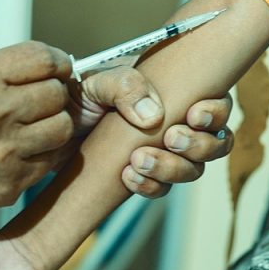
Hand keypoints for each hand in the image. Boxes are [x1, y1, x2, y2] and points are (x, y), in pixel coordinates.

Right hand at [0, 41, 74, 224]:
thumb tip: (46, 63)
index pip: (45, 59)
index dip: (58, 62)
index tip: (58, 68)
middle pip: (58, 93)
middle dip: (53, 93)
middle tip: (39, 100)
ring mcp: (5, 150)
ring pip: (62, 127)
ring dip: (52, 124)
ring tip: (33, 126)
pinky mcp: (11, 182)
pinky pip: (50, 159)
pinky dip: (41, 153)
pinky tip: (21, 150)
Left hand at [76, 68, 234, 197]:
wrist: (50, 128)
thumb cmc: (78, 95)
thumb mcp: (97, 80)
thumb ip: (125, 86)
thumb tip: (154, 116)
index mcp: (177, 93)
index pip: (217, 104)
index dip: (216, 112)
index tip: (194, 114)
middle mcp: (177, 124)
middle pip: (216, 143)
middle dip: (198, 145)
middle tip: (170, 138)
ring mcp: (162, 153)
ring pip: (192, 170)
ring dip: (173, 168)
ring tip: (139, 160)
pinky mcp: (145, 176)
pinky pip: (162, 189)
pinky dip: (149, 186)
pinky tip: (128, 176)